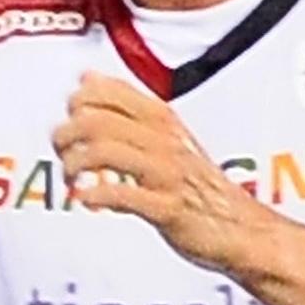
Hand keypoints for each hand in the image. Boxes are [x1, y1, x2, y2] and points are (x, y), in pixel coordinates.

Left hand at [51, 73, 265, 272]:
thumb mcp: (166, 133)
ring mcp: (166, 173)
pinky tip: (86, 201)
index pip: (106, 91)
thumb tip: (88, 77)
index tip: (71, 122)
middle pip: (95, 120)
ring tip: (72, 180)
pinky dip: (95, 197)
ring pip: (104, 152)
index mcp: (161, 118)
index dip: (76, 103)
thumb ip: (126, 106)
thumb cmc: (197, 183)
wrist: (241, 227)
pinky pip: (124, 196)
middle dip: (65, 136)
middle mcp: (163, 139)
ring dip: (75, 166)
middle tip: (63, 153)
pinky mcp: (168, 208)